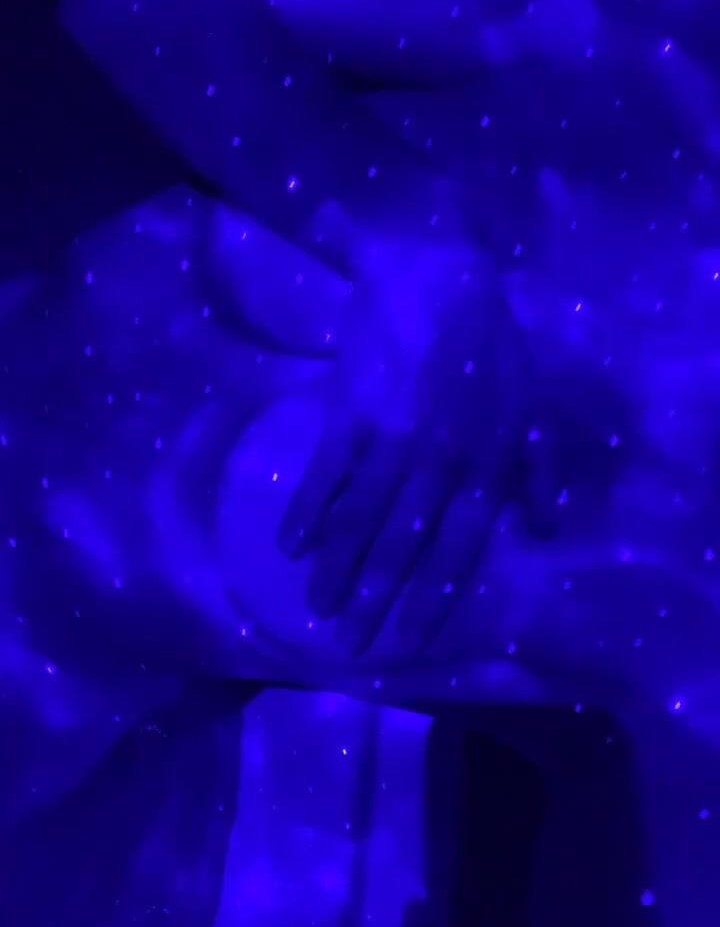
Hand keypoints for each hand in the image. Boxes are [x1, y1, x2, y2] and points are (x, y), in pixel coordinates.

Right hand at [278, 234, 543, 653]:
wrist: (442, 282)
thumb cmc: (492, 348)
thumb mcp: (531, 411)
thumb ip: (536, 475)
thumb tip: (540, 533)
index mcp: (487, 468)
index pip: (458, 551)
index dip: (432, 599)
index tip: (409, 643)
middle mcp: (442, 464)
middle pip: (404, 546)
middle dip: (376, 599)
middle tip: (350, 644)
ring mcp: (395, 438)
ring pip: (362, 519)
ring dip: (337, 567)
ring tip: (315, 607)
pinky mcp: (354, 410)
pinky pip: (327, 472)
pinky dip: (307, 510)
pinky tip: (289, 545)